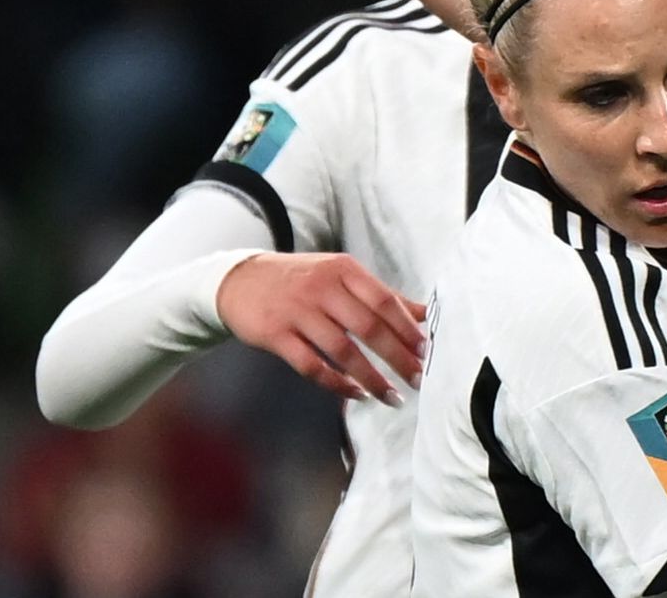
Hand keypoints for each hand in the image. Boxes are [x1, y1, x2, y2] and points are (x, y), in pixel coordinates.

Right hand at [216, 253, 428, 404]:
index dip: (407, 328)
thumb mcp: (340, 275)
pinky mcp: (276, 335)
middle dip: (397, 357)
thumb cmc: (300, 279)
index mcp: (343, 270)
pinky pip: (312, 365)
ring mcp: (297, 311)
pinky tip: (355, 393)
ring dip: (371, 377)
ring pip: (342, 350)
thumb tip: (424, 313)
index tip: (426, 351)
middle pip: (368, 327)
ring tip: (391, 396)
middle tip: (417, 380)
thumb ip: (380, 295)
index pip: (384, 301)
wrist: (239, 280)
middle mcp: (322, 288)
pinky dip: (336, 383)